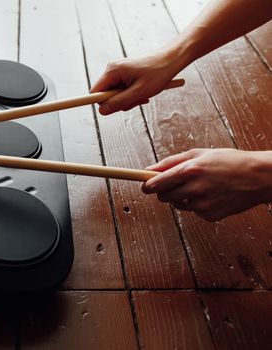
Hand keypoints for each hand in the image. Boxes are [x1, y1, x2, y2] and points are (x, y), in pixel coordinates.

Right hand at [91, 49, 183, 114]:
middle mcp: (111, 70)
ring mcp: (117, 71)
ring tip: (143, 94)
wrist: (171, 59)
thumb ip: (119, 102)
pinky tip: (142, 91)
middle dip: (120, 102)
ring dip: (127, 99)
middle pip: (105, 95)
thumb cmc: (158, 73)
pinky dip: (130, 94)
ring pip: (114, 94)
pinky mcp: (123, 74)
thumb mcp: (139, 92)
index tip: (105, 109)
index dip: (100, 103)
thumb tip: (102, 111)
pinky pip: (120, 90)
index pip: (95, 93)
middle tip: (137, 100)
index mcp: (112, 71)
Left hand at [141, 148, 271, 221]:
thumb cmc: (229, 161)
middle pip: (163, 197)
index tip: (144, 186)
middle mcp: (195, 189)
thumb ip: (171, 162)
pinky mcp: (210, 216)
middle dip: (164, 191)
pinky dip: (197, 204)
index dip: (147, 186)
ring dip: (182, 197)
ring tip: (200, 186)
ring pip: (177, 204)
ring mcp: (202, 205)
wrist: (259, 177)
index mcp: (190, 170)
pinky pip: (193, 211)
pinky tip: (212, 195)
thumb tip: (148, 170)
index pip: (157, 183)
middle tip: (175, 183)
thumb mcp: (199, 154)